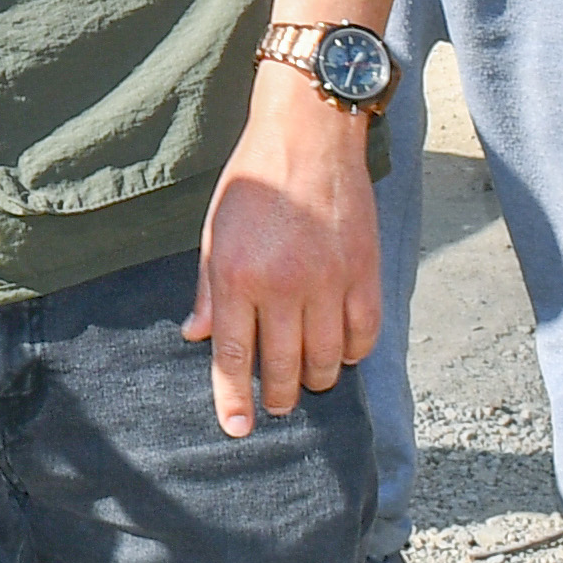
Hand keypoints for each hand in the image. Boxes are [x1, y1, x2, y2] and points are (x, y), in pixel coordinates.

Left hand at [187, 73, 379, 438]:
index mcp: (238, 275)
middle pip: (285, 367)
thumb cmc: (254, 179)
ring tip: (308, 378)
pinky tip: (342, 351)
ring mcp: (329, 281)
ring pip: (328, 360)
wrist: (309, 134)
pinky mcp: (366, 273)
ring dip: (317, 378)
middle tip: (278, 403)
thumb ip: (210, 288)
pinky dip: (353, 351)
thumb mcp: (214, 229)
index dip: (234, 399)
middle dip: (280, 396)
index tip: (237, 428)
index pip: (235, 354)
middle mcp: (284, 285)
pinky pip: (363, 335)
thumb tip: (196, 336)